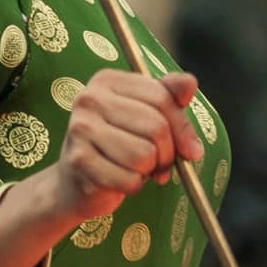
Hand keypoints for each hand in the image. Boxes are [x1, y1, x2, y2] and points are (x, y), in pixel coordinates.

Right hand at [51, 69, 203, 223]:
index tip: (190, 148)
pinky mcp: (78, 160)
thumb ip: (169, 96)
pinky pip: (129, 179)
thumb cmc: (119, 144)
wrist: (76, 181)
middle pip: (156, 127)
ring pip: (144, 155)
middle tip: (160, 163)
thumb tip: (190, 83)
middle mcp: (90, 99)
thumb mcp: (147, 115)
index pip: (162, 98)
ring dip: (149, 170)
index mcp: (108, 81)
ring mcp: (80, 128)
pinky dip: (134, 185)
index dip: (183, 128)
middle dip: (168, 153)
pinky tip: (122, 179)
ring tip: (138, 169)